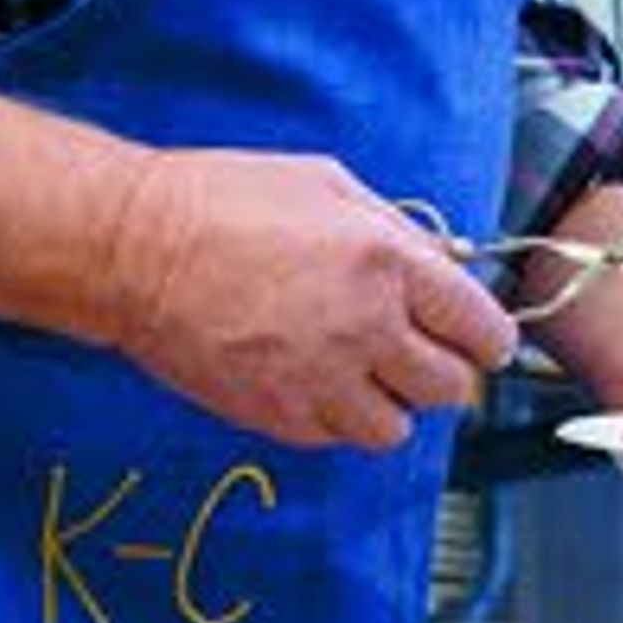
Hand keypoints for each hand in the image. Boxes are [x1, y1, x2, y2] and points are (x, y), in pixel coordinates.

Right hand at [103, 149, 513, 447]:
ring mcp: (320, 379)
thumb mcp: (327, 184)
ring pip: (397, 428)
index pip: (480, 327)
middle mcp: (365, 328)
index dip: (490, 338)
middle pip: (451, 388)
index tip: (484, 341)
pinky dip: (340, 419)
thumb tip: (441, 258)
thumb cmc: (221, 202)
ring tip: (368, 374)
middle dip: (447, 373)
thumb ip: (395, 228)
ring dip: (392, 404)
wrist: (132, 248)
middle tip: (426, 356)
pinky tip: (321, 383)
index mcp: (388, 264)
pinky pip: (338, 437)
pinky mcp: (277, 414)